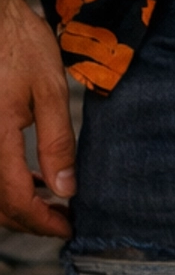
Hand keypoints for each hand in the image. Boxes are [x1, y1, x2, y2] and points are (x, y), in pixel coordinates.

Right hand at [0, 0, 74, 237]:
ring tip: (52, 201)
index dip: (43, 222)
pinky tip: (32, 178)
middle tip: (63, 219)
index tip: (68, 227)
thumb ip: (57, 142)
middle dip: (30, 220)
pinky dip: (6, 184)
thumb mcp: (50, 91)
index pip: (15, 202)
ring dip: (17, 205)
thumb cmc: (22, 47)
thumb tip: (67, 189)